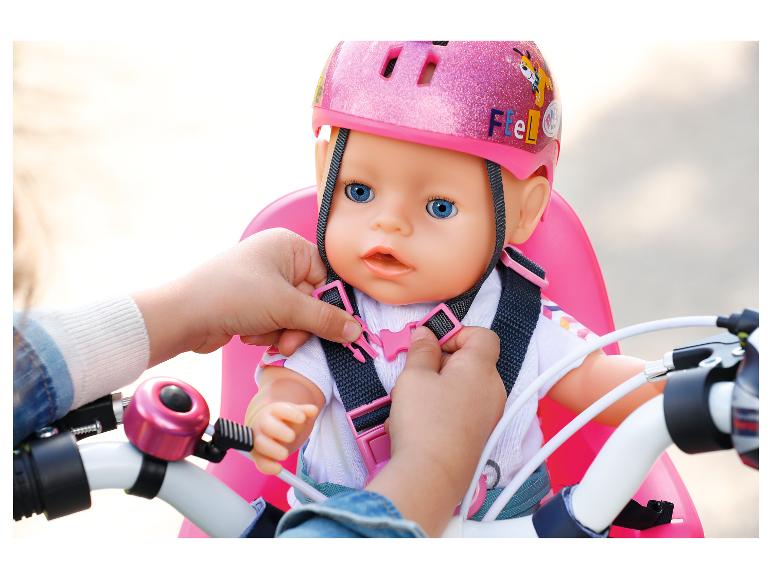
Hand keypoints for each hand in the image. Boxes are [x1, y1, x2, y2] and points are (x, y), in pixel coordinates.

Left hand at [133, 228, 361, 365]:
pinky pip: (276, 322)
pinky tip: (250, 334)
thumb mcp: (286, 307)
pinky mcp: (252, 303)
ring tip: (263, 335)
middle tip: (290, 339)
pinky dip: (267, 333)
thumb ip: (325, 320)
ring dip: (283, 332)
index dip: (329, 304)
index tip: (336, 327)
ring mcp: (263, 282)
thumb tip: (356, 330)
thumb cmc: (232, 295)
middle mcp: (276, 260)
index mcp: (288, 247)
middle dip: (299, 325)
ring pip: (294, 316)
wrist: (183, 316)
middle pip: (311, 300)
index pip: (326, 276)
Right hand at [246, 401, 318, 474]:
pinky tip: (278, 468)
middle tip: (292, 437)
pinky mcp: (258, 455)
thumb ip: (305, 412)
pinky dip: (267, 467)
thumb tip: (313, 410)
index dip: (291, 413)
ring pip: (259, 444)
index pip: (280, 409)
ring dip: (272, 450)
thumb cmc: (285, 421)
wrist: (271, 429)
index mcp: (273, 411)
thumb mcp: (296, 414)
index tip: (302, 418)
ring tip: (285, 454)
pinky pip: (259, 462)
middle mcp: (263, 424)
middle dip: (279, 430)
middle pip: (267, 425)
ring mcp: (258, 439)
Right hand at [366, 326, 505, 535]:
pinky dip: (444, 410)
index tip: (431, 345)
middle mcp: (493, 389)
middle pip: (473, 362)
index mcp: (481, 368)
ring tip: (412, 402)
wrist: (432, 476)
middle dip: (443, 363)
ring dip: (440, 387)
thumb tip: (426, 334)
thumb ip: (421, 350)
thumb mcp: (413, 376)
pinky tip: (419, 424)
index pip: (482, 335)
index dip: (457, 333)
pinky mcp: (481, 436)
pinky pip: (463, 411)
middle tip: (416, 373)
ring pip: (465, 388)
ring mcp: (490, 415)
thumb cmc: (424, 420)